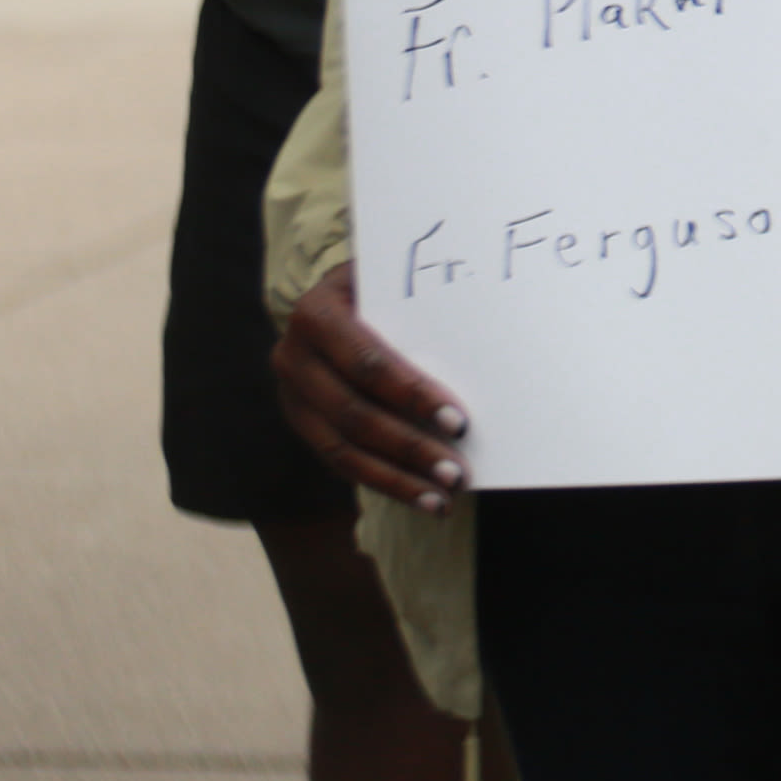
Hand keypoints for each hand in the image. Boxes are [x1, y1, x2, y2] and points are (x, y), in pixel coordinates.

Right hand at [272, 264, 470, 512]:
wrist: (335, 295)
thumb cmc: (382, 287)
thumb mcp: (392, 281)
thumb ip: (422, 303)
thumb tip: (488, 333)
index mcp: (316, 313)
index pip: (369, 364)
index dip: (412, 396)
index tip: (458, 422)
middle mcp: (293, 356)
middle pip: (355, 414)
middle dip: (409, 448)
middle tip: (456, 472)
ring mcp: (291, 395)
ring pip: (343, 450)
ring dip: (397, 479)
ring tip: (441, 498)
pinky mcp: (301, 423)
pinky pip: (340, 463)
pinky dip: (384, 483)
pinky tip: (421, 498)